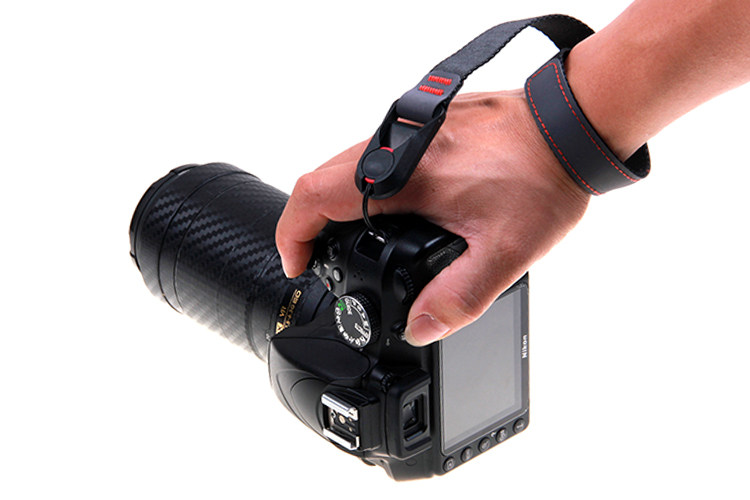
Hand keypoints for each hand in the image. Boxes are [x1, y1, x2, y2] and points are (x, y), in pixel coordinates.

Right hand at [276, 89, 589, 345]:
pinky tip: (386, 210)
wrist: (567, 125)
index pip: (315, 196)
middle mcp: (396, 145)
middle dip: (308, 223)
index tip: (299, 264)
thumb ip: (460, 297)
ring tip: (349, 242)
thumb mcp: (505, 251)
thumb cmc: (542, 177)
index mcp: (403, 176)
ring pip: (344, 164)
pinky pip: (372, 154)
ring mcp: (407, 130)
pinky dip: (361, 185)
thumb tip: (419, 328)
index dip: (294, 233)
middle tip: (319, 261)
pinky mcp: (421, 126)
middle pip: (320, 179)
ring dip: (334, 202)